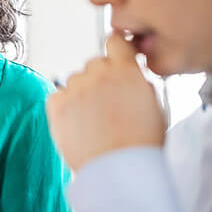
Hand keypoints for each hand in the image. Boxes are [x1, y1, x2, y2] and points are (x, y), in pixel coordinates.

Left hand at [46, 34, 165, 171]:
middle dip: (99, 78)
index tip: (115, 61)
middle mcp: (99, 74)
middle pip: (93, 64)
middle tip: (106, 104)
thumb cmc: (140, 144)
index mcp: (126, 70)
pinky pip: (57, 96)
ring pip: (74, 80)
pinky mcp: (57, 105)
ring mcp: (76, 89)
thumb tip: (130, 76)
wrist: (118, 170)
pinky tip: (77, 124)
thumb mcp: (155, 106)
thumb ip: (139, 83)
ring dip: (81, 93)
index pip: (115, 41)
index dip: (116, 51)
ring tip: (92, 120)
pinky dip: (63, 107)